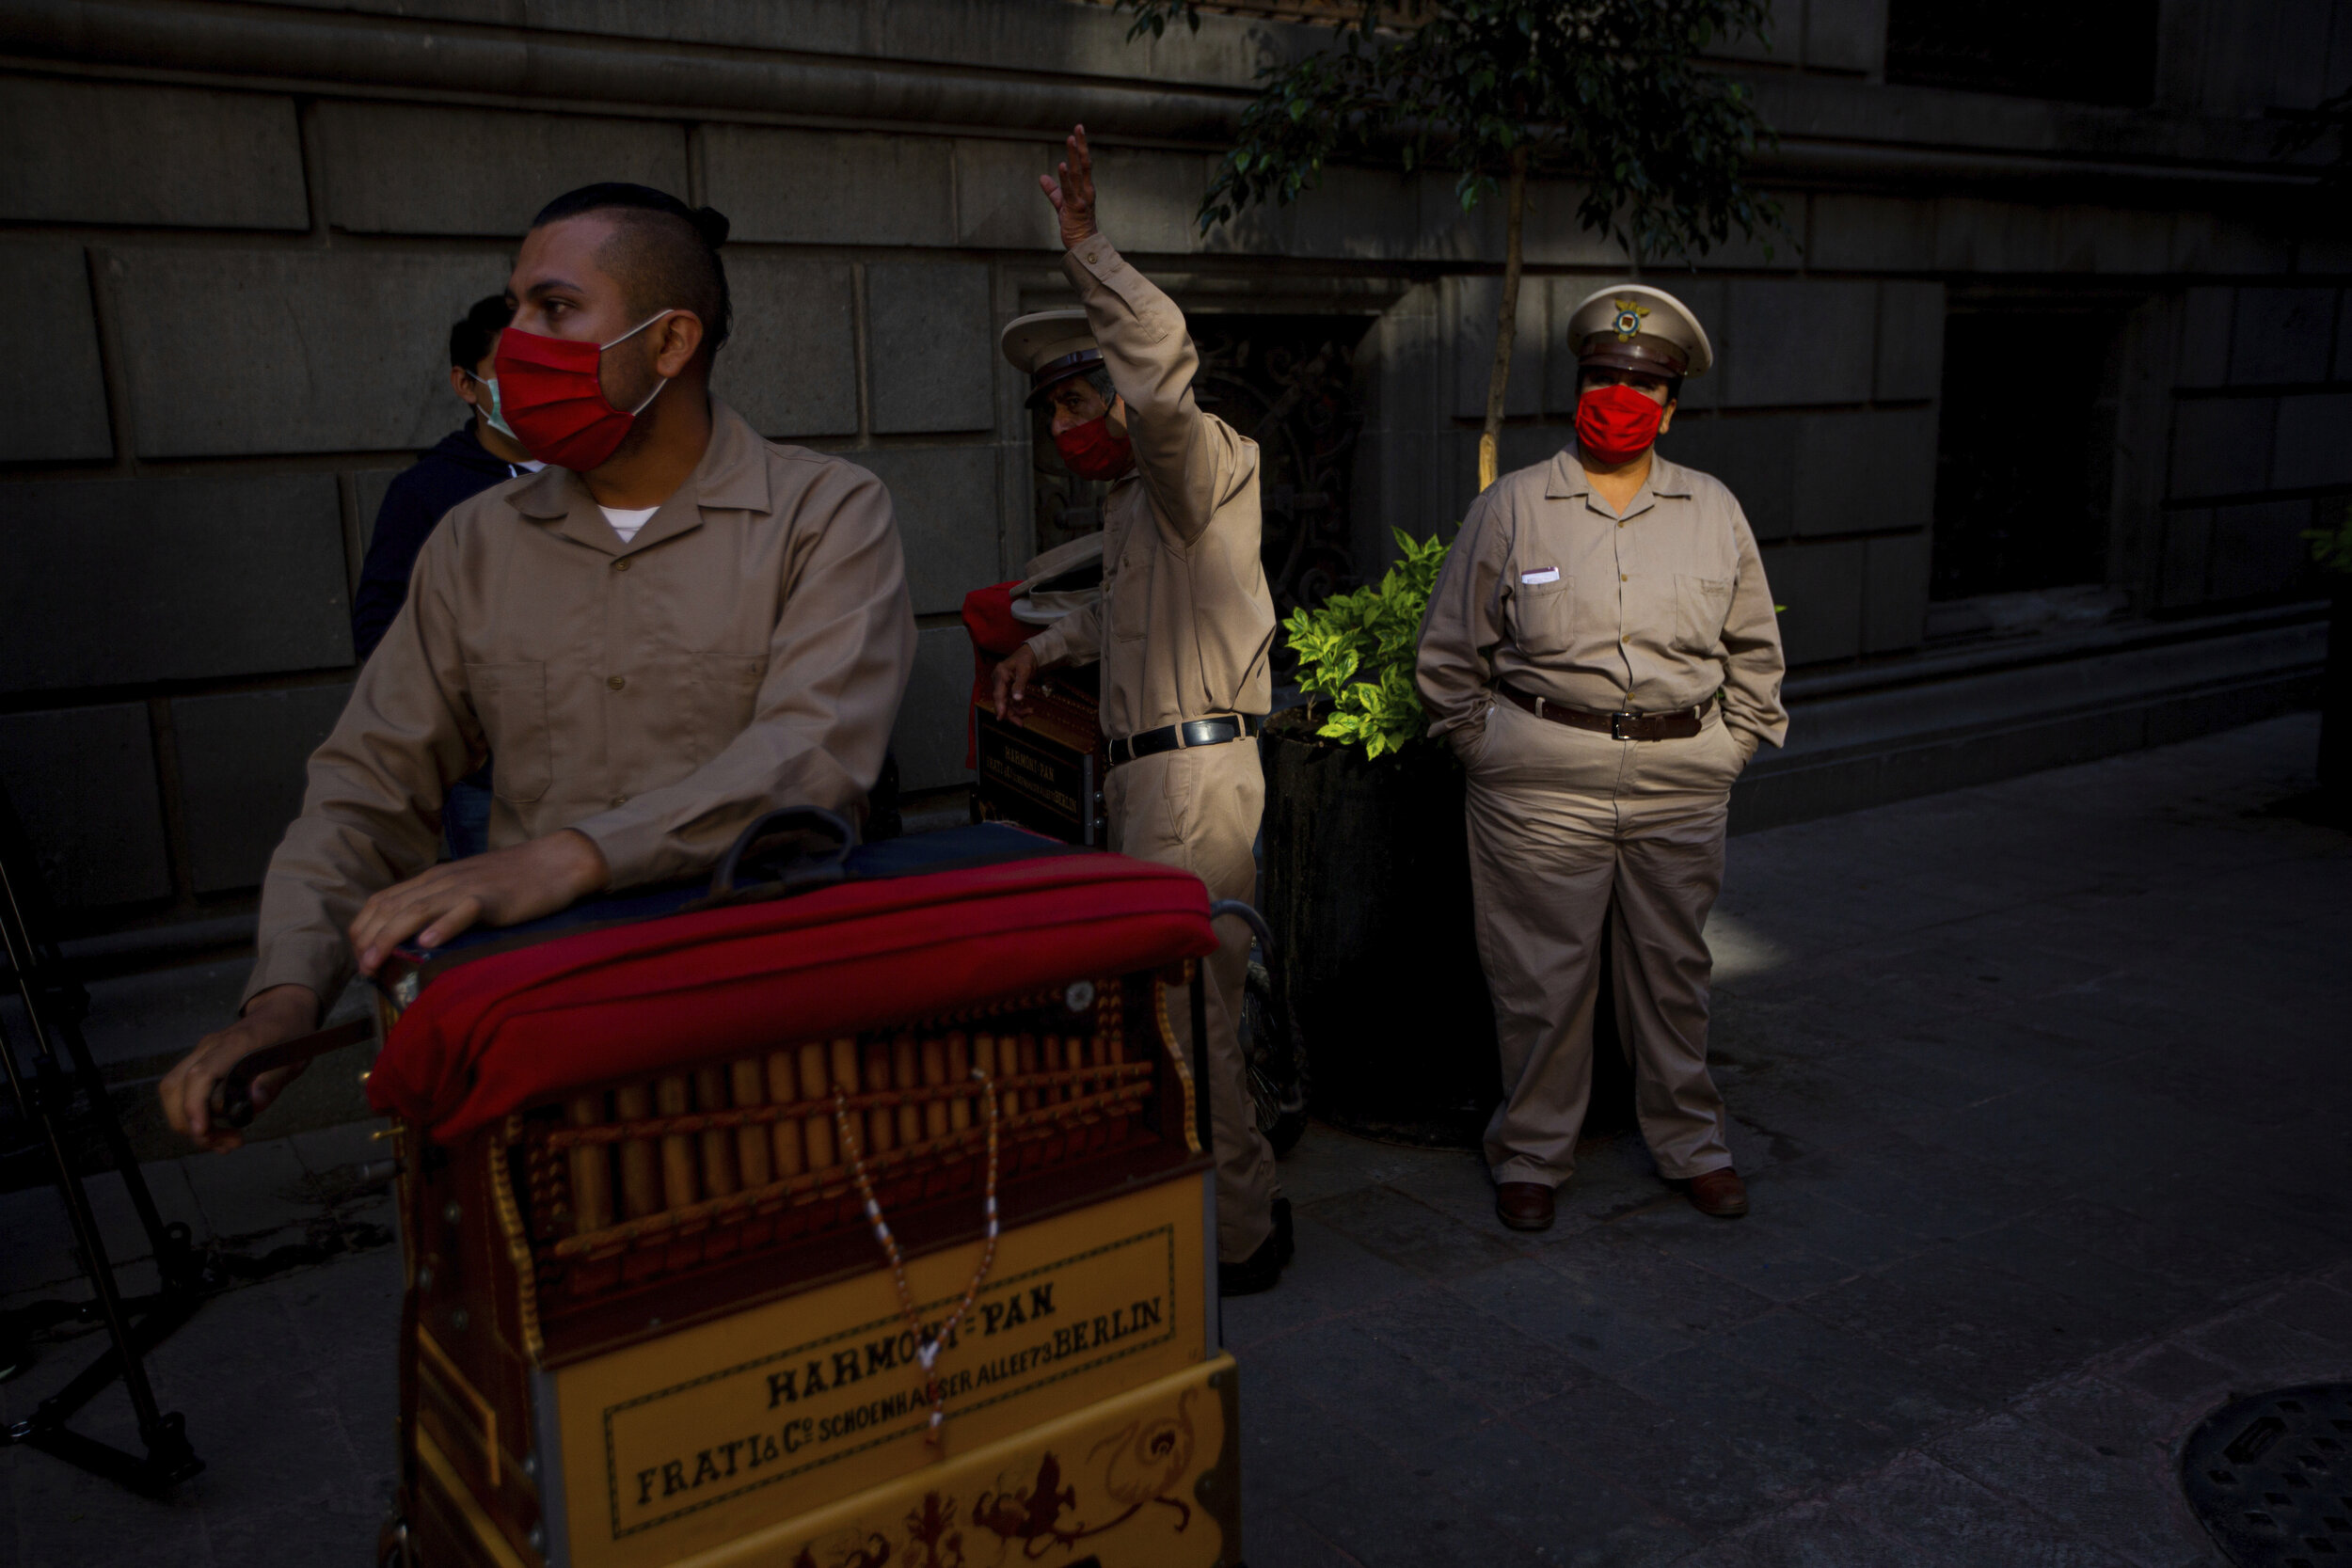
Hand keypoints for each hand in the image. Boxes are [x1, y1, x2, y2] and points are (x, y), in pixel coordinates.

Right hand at [160, 984, 317, 1151]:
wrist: (283, 1011)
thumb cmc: (292, 1035)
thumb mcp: (296, 1058)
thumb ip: (273, 1081)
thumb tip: (253, 1105)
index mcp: (237, 1043)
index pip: (201, 1074)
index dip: (195, 1105)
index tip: (202, 1132)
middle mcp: (211, 1046)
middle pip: (177, 1087)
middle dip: (192, 1124)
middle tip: (227, 1144)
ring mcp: (202, 1052)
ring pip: (174, 1091)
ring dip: (191, 1123)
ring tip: (225, 1142)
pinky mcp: (200, 1061)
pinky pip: (185, 1090)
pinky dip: (195, 1114)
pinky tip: (219, 1130)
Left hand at [347, 829, 608, 975]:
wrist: (556, 861)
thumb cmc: (515, 880)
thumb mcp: (468, 888)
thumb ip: (442, 906)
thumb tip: (417, 937)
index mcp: (434, 879)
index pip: (383, 899)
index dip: (363, 927)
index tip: (359, 954)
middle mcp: (442, 880)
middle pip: (392, 907)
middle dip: (369, 938)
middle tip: (361, 969)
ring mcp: (466, 887)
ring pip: (417, 910)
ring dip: (391, 937)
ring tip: (375, 962)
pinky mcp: (492, 898)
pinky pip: (463, 911)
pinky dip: (443, 926)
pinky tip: (428, 943)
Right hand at [992, 645, 1040, 723]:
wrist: (1029, 654)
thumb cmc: (1027, 659)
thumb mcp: (1025, 670)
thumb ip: (1020, 685)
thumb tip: (1017, 700)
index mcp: (1000, 674)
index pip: (998, 693)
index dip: (999, 706)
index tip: (1000, 718)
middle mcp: (998, 680)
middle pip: (1001, 700)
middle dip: (1010, 713)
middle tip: (1020, 724)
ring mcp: (1002, 685)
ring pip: (1006, 703)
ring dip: (1016, 711)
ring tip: (1030, 713)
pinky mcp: (1006, 689)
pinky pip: (1010, 701)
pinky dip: (1018, 707)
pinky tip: (1028, 710)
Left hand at [1038, 123, 1099, 249]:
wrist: (1083, 246)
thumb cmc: (1075, 225)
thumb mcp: (1061, 205)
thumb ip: (1053, 191)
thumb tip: (1042, 177)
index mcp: (1085, 188)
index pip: (1083, 163)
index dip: (1080, 147)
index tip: (1077, 131)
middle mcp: (1086, 190)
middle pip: (1083, 163)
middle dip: (1080, 145)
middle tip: (1078, 127)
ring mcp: (1082, 199)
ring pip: (1077, 173)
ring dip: (1073, 155)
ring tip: (1070, 139)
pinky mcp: (1075, 209)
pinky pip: (1069, 190)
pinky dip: (1065, 178)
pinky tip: (1062, 165)